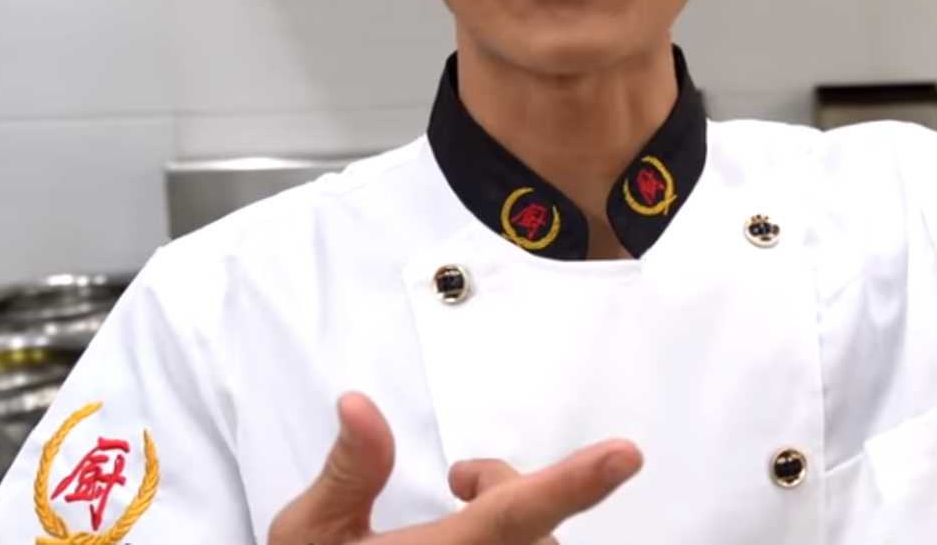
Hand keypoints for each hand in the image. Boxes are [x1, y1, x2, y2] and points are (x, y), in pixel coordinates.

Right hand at [267, 392, 642, 544]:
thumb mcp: (310, 535)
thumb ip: (350, 471)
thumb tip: (359, 405)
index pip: (515, 513)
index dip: (576, 482)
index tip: (625, 456)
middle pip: (537, 525)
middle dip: (506, 489)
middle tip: (459, 481)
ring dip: (514, 522)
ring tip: (461, 514)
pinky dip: (521, 542)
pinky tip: (483, 541)